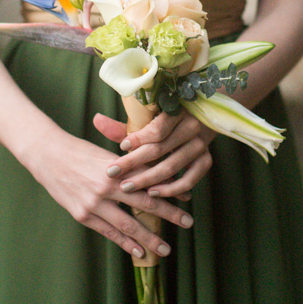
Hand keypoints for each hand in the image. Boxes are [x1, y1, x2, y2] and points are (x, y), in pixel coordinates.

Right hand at [27, 126, 193, 259]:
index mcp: (117, 167)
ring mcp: (94, 203)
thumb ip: (128, 167)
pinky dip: (125, 243)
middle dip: (169, 214)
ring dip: (149, 238)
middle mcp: (107, 186)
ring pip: (128, 224)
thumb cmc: (80, 151)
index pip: (150, 181)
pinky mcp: (83, 215)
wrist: (48, 155)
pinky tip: (139, 252)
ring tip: (166, 248)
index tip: (188, 198)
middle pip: (144, 203)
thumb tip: (153, 177)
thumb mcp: (106, 154)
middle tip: (188, 223)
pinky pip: (109, 232)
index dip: (169, 190)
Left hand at [94, 110, 215, 198]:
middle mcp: (191, 126)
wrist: (198, 118)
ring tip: (127, 186)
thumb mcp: (145, 121)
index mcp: (177, 110)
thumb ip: (122, 125)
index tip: (121, 148)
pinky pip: (190, 179)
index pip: (157, 128)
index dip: (139, 139)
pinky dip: (172, 189)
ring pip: (173, 166)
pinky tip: (153, 193)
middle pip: (161, 149)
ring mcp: (200, 144)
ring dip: (148, 179)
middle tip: (113, 172)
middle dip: (134, 163)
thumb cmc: (163, 121)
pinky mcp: (206, 160)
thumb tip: (96, 120)